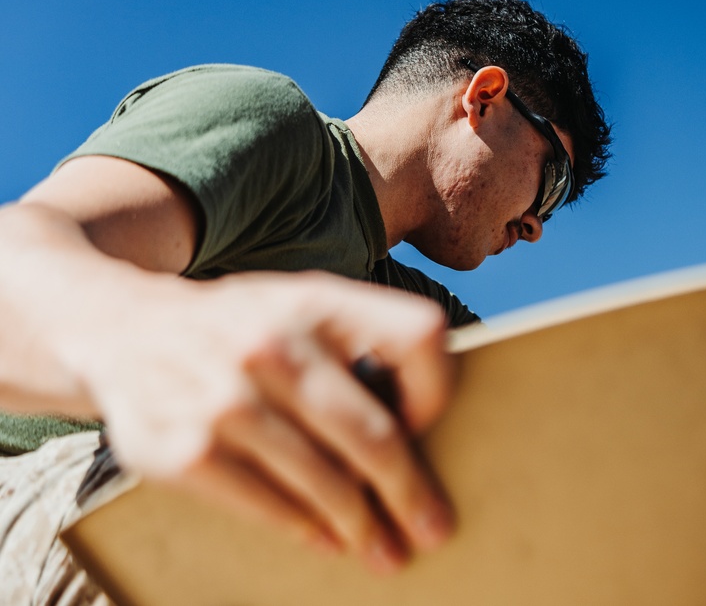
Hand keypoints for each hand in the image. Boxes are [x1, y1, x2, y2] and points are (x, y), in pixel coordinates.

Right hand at [59, 271, 454, 573]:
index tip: (426, 427)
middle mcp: (273, 344)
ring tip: (384, 552)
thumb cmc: (240, 327)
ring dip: (362, 526)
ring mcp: (225, 400)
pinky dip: (306, 530)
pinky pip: (268, 506)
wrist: (122, 330)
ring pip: (324, 482)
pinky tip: (327, 540)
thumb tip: (424, 426)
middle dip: (410, 492)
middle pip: (373, 434)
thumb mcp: (298, 303)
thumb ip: (359, 341)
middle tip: (433, 529)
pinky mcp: (184, 452)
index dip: (435, 389)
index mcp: (317, 301)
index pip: (418, 337)